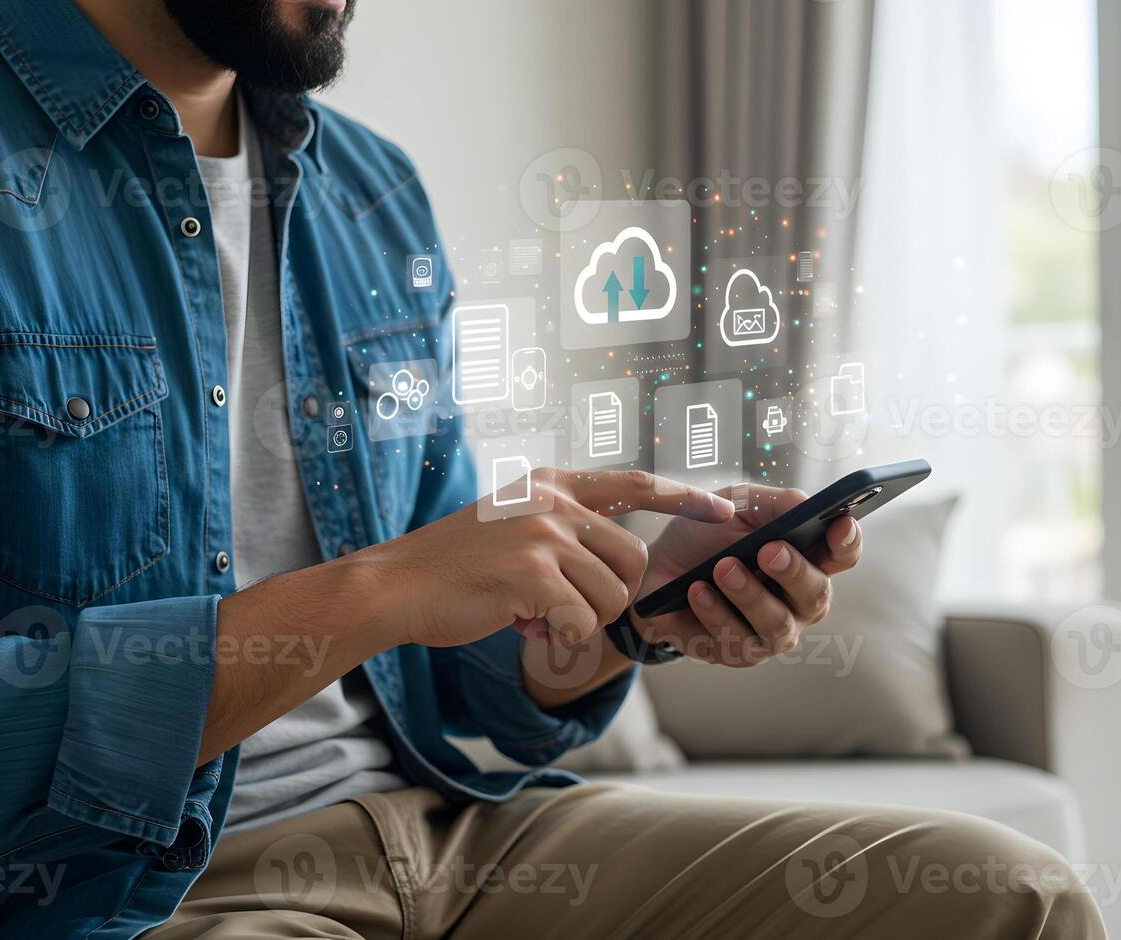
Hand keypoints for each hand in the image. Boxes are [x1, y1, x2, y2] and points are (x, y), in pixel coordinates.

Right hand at [348, 469, 734, 649]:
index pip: (634, 482)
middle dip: (613, 596)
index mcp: (550, 483)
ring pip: (612, 595)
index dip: (683, 498)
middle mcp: (553, 500)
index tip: (723, 510)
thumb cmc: (454, 568)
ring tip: (536, 616)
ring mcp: (544, 533)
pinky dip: (562, 638)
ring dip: (583, 621)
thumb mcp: (511, 528)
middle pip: (633, 557)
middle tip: (567, 610)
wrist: (397, 585)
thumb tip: (614, 573)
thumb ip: (560, 534)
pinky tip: (526, 627)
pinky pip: (583, 621)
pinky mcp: (534, 572)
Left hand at [630, 484, 862, 665]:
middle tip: (768, 551)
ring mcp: (769, 632)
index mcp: (807, 560)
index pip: (842, 555)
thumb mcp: (737, 504)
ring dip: (750, 595)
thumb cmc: (706, 535)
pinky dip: (715, 614)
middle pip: (816, 596)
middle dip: (795, 572)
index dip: (847, 541)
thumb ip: (776, 502)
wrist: (655, 567)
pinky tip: (697, 591)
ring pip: (777, 625)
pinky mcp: (735, 653)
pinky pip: (735, 643)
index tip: (840, 524)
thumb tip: (806, 505)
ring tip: (722, 568)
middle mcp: (797, 602)